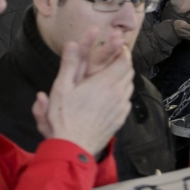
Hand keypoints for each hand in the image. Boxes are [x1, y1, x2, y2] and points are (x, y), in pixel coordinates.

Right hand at [40, 28, 135, 155]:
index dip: (122, 52)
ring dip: (123, 79)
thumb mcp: (61, 88)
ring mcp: (121, 107)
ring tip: (111, 77)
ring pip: (129, 86)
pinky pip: (126, 101)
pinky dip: (121, 94)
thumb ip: (68, 64)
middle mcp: (118, 93)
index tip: (117, 46)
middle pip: (129, 72)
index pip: (124, 61)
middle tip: (113, 59)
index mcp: (104, 82)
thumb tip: (72, 42)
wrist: (74, 146)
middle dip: (122, 63)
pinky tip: (110, 97)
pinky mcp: (120, 119)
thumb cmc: (64, 116)